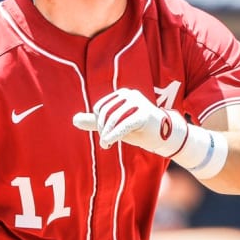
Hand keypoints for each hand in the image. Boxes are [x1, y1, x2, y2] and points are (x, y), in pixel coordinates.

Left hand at [73, 88, 188, 156]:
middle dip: (102, 129)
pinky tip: (108, 144)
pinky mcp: (144, 114)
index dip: (98, 123)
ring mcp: (139, 103)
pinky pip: (123, 125)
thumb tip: (74, 119)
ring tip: (107, 144)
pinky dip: (113, 135)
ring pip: (113, 119)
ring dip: (107, 135)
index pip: (100, 107)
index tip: (105, 135)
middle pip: (105, 113)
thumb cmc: (140, 130)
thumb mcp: (115, 125)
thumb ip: (96, 121)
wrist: (165, 137)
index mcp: (123, 94)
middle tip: (106, 141)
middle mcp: (130, 94)